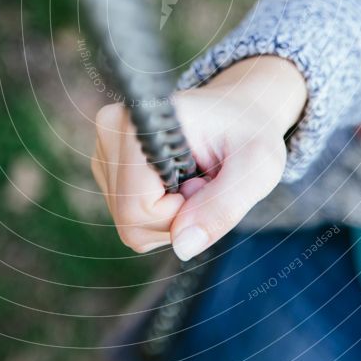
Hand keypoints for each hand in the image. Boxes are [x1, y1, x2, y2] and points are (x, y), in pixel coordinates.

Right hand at [91, 56, 306, 260]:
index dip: (179, 211)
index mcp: (145, 122)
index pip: (137, 207)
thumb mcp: (256, 168)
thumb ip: (223, 207)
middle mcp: (112, 130)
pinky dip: (160, 213)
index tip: (205, 181)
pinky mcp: (107, 164)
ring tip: (194, 178)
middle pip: (129, 219)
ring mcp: (105, 148)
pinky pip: (129, 217)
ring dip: (170, 216)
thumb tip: (182, 248)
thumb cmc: (249, 134)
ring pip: (128, 223)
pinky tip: (178, 181)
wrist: (237, 113)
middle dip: (176, 217)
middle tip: (204, 181)